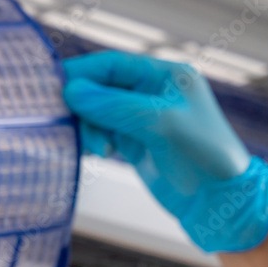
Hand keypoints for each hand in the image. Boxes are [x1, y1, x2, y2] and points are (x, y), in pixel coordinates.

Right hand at [63, 52, 267, 252]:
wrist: (216, 201)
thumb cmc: (202, 155)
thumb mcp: (159, 124)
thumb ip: (114, 106)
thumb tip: (70, 91)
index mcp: (165, 75)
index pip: (112, 65)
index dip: (81, 73)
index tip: (50, 85)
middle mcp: (150, 91)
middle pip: (99, 88)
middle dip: (83, 106)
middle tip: (65, 124)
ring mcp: (139, 117)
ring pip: (96, 112)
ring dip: (88, 129)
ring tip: (99, 150)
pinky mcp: (132, 141)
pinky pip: (99, 131)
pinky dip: (91, 140)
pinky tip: (96, 153)